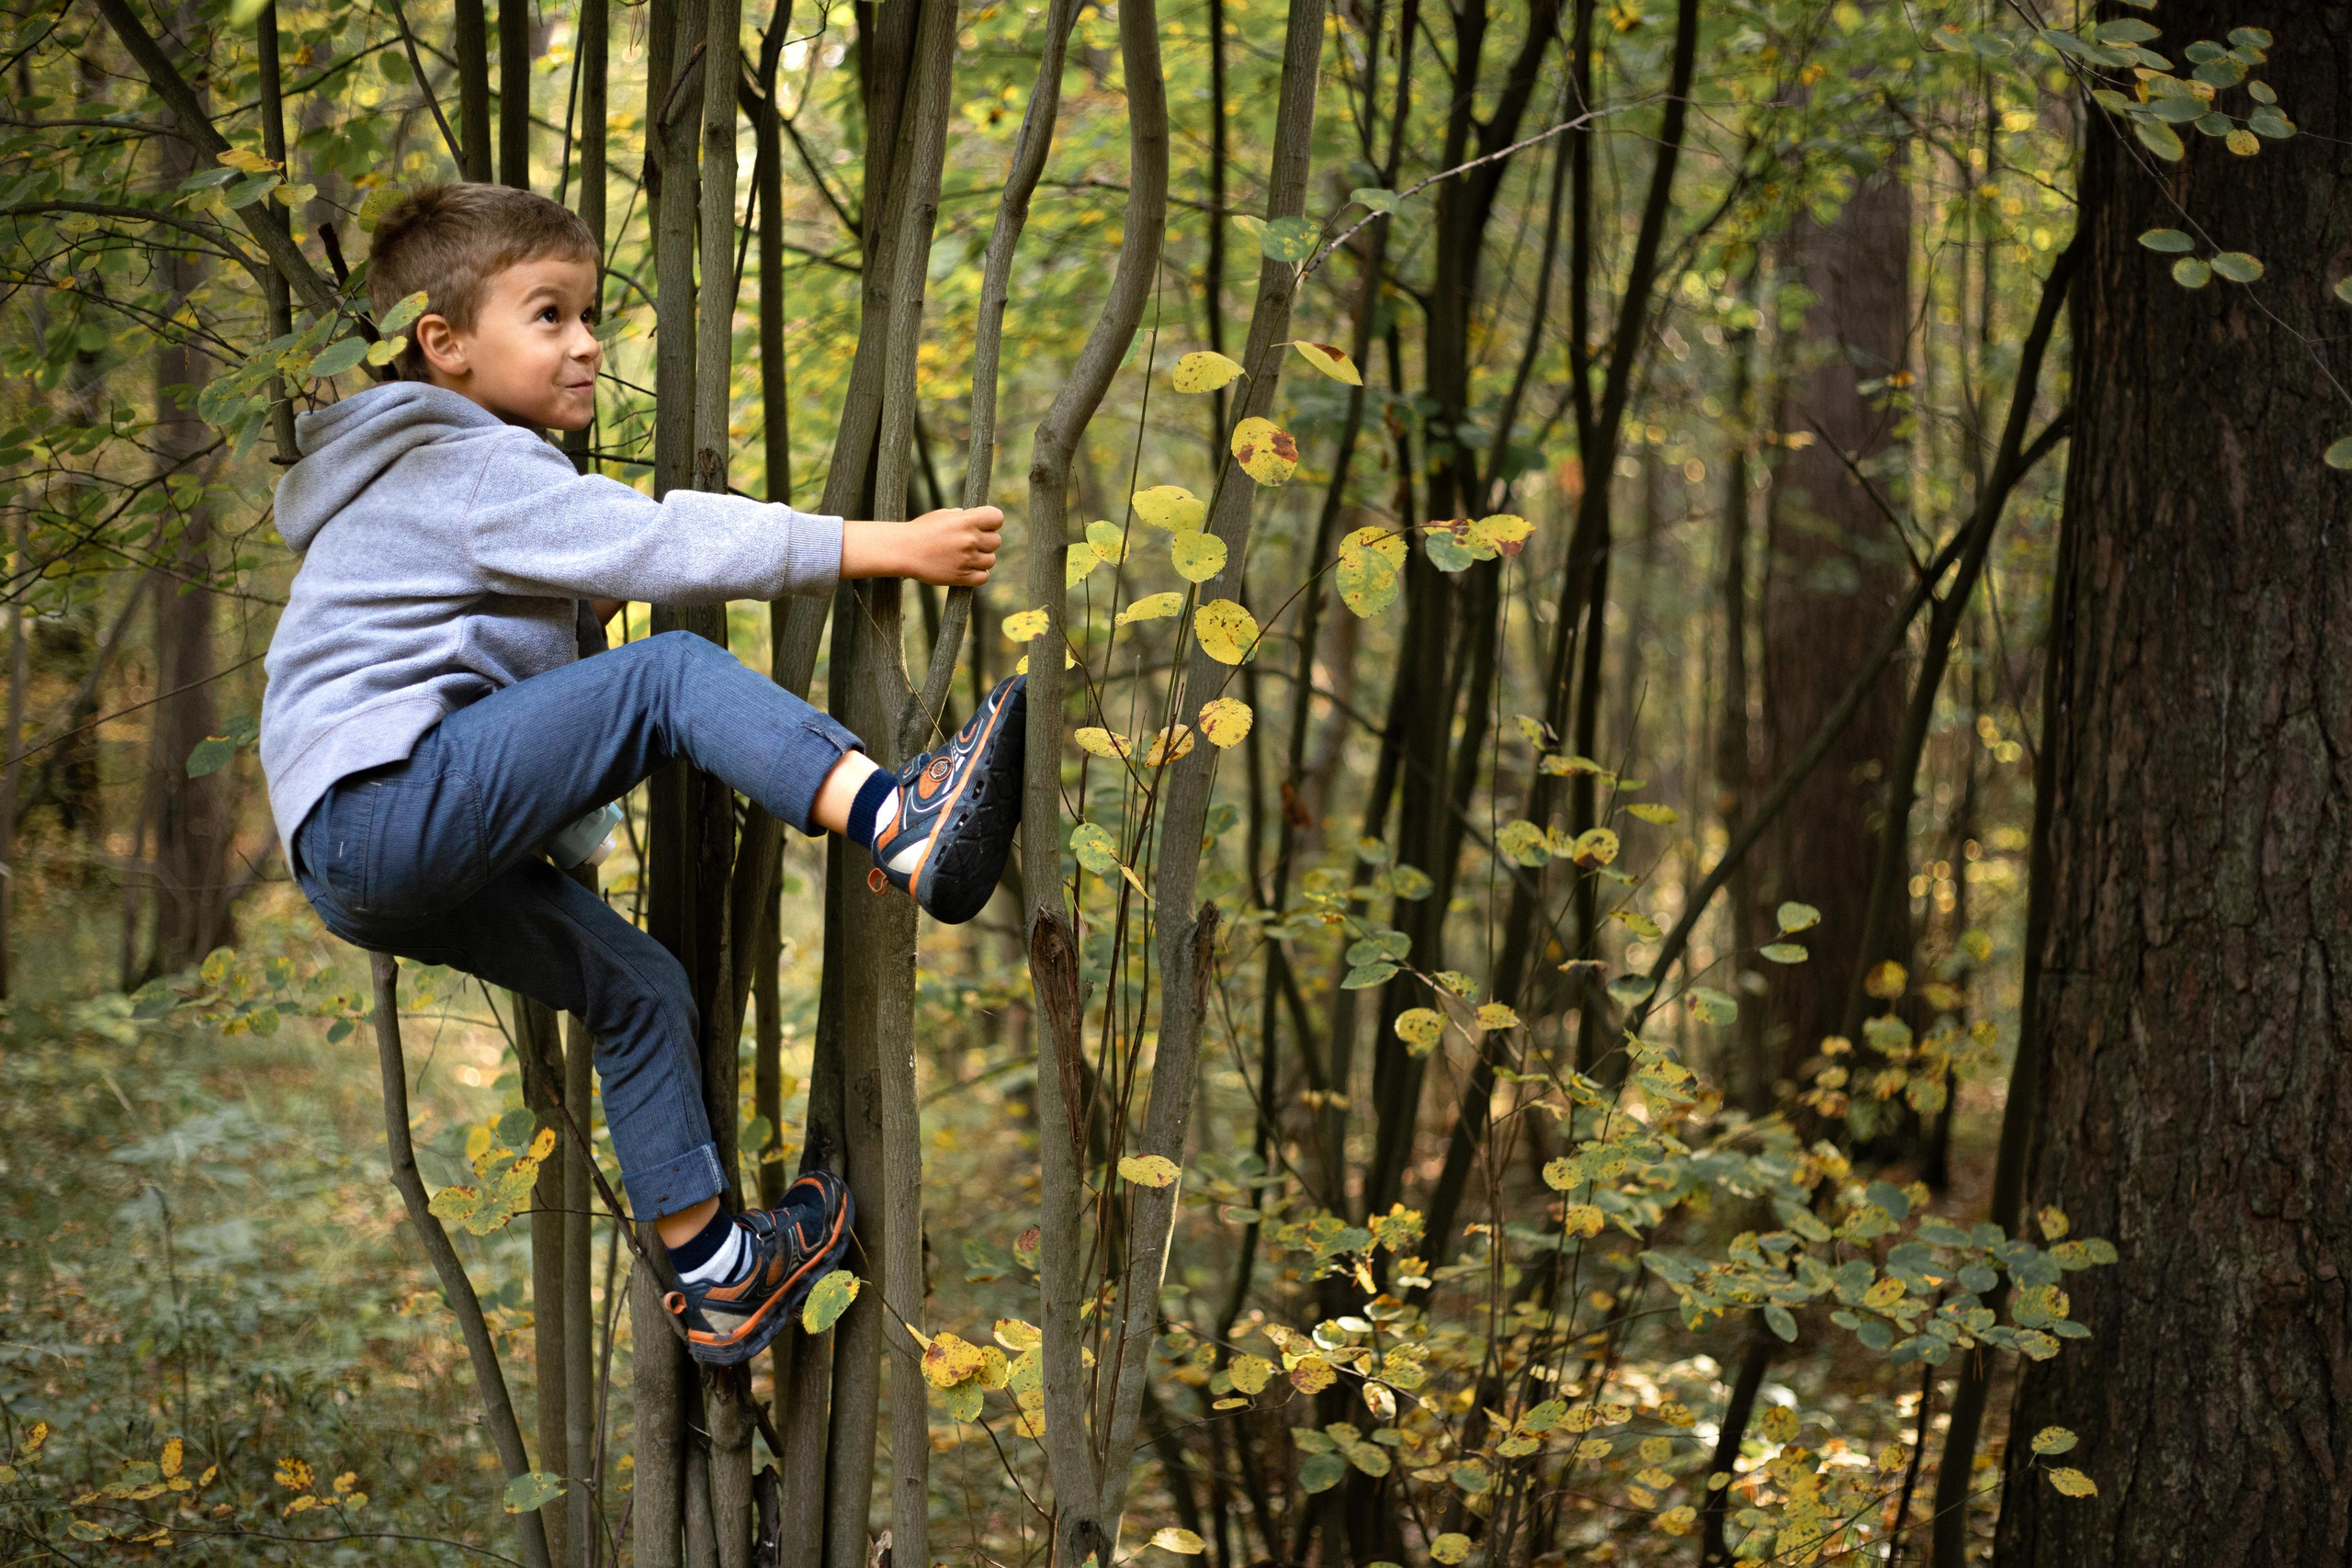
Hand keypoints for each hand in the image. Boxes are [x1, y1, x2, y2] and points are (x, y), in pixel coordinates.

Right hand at [843, 506, 1002, 586]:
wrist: (903, 551)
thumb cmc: (920, 531)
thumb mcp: (942, 516)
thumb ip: (962, 517)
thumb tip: (978, 519)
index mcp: (966, 520)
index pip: (997, 518)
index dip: (993, 522)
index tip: (985, 526)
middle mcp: (969, 539)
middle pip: (996, 541)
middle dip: (986, 542)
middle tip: (971, 543)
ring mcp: (967, 559)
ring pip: (991, 560)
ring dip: (981, 559)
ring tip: (965, 557)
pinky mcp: (962, 577)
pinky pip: (984, 577)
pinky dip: (978, 574)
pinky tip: (967, 569)